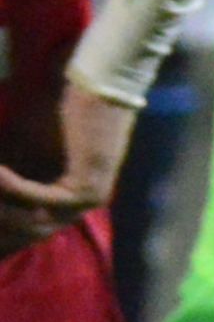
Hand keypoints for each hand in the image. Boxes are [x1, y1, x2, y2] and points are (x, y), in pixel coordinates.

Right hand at [0, 90, 126, 253]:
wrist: (97, 90)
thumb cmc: (57, 114)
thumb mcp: (21, 149)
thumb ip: (7, 178)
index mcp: (62, 202)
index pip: (22, 226)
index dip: (1, 231)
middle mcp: (77, 209)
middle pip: (24, 228)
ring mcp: (86, 204)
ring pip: (29, 219)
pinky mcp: (87, 192)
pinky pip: (39, 198)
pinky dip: (12, 186)